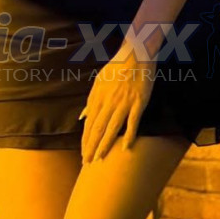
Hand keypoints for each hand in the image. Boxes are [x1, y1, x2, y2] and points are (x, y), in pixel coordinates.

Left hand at [79, 41, 156, 163]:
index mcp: (98, 98)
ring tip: (100, 159)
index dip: (85, 141)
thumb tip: (82, 117)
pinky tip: (126, 147)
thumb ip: (90, 101)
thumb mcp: (98, 83)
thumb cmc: (116, 69)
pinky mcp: (138, 103)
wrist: (135, 55)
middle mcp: (109, 103)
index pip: (89, 125)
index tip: (83, 154)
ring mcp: (124, 103)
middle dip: (91, 147)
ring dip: (105, 145)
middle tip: (87, 163)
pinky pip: (133, 122)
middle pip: (97, 129)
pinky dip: (129, 135)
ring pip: (112, 128)